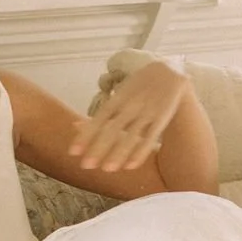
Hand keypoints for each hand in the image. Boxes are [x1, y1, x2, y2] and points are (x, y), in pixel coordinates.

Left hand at [65, 61, 187, 178]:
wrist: (168, 71)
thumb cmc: (137, 87)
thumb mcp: (118, 94)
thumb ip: (100, 113)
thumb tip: (75, 126)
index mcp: (117, 99)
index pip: (98, 119)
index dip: (85, 136)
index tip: (73, 152)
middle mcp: (130, 106)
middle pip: (112, 129)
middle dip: (99, 148)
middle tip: (86, 166)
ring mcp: (147, 112)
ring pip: (131, 136)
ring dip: (119, 153)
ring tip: (107, 170)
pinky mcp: (161, 118)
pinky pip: (150, 138)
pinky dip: (141, 152)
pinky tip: (130, 166)